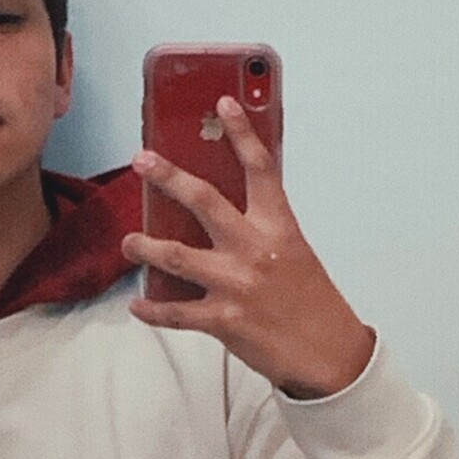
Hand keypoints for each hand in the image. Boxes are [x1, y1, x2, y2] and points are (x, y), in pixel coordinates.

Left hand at [121, 97, 374, 398]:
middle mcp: (254, 249)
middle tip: (142, 159)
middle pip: (204, 201)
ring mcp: (236, 285)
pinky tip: (137, 305)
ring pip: (174, 255)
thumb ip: (260, 227)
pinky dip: (151, 310)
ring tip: (128, 241)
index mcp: (278, 227)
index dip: (242, 132)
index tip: (223, 102)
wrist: (329, 356)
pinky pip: (174, 311)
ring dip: (144, 245)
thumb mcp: (293, 252)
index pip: (260, 168)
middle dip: (168, 177)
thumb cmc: (310, 300)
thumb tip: (217, 208)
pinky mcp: (223, 320)